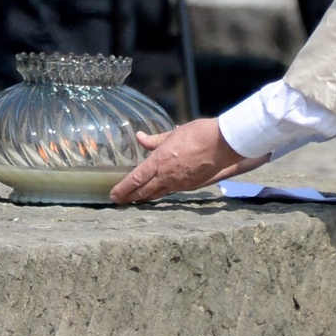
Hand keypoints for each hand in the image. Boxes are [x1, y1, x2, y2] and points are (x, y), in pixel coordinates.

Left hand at [109, 117, 269, 203]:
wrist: (222, 144)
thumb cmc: (197, 134)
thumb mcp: (172, 134)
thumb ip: (154, 140)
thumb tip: (140, 137)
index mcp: (159, 162)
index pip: (135, 180)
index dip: (123, 189)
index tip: (113, 195)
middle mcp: (167, 177)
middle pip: (144, 192)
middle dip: (130, 197)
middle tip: (119, 201)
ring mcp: (180, 184)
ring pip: (158, 194)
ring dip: (145, 197)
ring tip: (136, 199)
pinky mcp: (191, 186)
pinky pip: (172, 191)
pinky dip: (162, 193)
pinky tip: (159, 192)